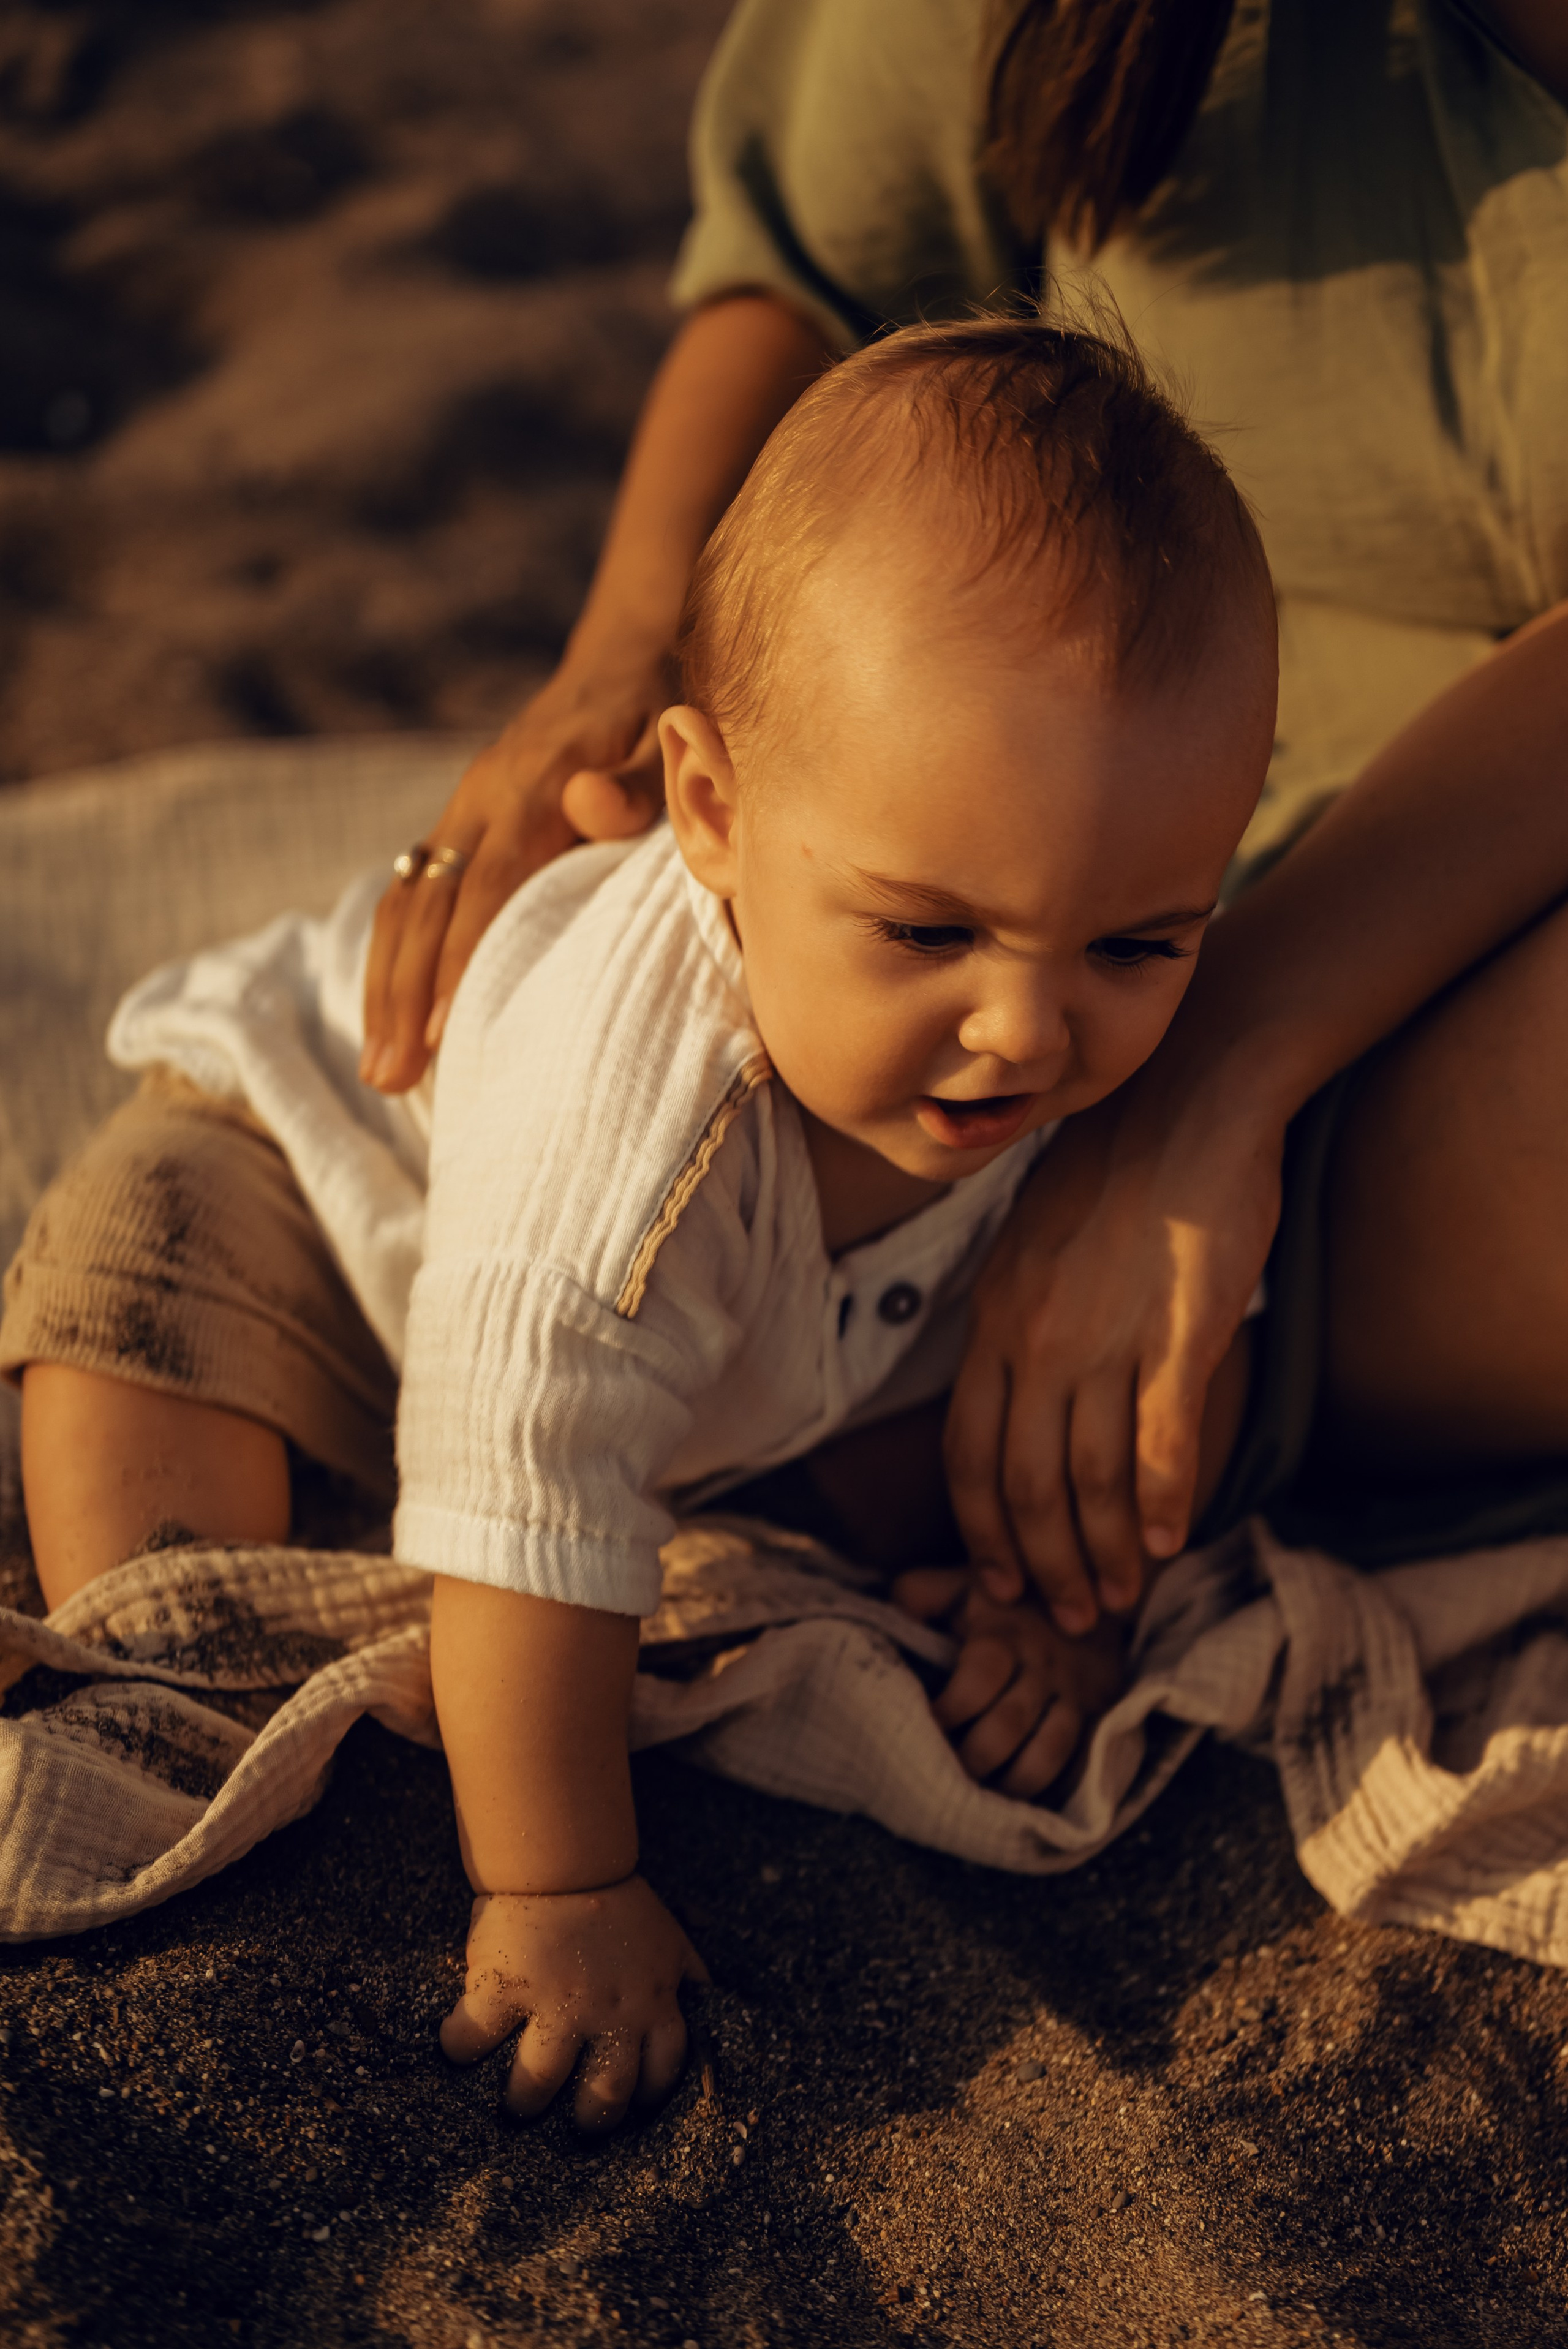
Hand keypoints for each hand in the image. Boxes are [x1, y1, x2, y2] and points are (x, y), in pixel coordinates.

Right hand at [360, 653, 668, 1092]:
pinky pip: (406, 900)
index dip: (462, 957)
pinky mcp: (455, 829)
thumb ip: (636, 779)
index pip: (486, 884)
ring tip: (378, 1073)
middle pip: (424, 908)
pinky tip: (388, 1020)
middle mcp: (480, 800)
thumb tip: (588, 806)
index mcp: (532, 786)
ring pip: (401, 907)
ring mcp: (460, 814)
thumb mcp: (666, 736)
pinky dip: (391, 962)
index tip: (443, 1029)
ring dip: (384, 991)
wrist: (623, 656)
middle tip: (390, 1079)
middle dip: (402, 998)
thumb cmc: (658, 712)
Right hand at [439, 1876, 709, 2131]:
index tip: (629, 2103)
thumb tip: (709, 2002)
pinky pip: (472, 2038)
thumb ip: (685, 1974)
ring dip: (524, 2101)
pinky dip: (459, 2047)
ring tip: (517, 2103)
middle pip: (605, 2092)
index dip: (647, 2095)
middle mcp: (609, 2012)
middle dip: (590, 2119)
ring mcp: (555, 2004)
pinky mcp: (504, 1988)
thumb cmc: (617, 1899)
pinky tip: (457, 2048)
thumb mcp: (667, 1937)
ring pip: (538, 2083)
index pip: (663, 2070)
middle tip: (570, 2121)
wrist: (564, 1855)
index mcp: (651, 2002)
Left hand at [893, 1568, 1127, 1797]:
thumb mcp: (964, 1582)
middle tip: (947, 1774)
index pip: (980, 1677)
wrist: (1092, 1586)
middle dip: (975, 1757)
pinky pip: (1077, 1758)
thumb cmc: (1010, 1593)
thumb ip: (923, 1593)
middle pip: (1010, 1724)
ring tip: (983, 1798)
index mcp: (1004, 1635)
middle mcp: (1041, 1668)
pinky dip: (1050, 1784)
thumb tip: (894, 1612)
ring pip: (1048, 1751)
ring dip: (1013, 1782)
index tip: (930, 1726)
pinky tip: (1021, 1800)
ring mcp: (1073, 1695)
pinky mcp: (1096, 1714)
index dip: (953, 1708)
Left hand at [944, 1081, 1280, 1634]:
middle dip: (1042, 1564)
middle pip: (1025, 1483)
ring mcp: (1107, 1338)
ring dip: (1103, 1552)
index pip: (966, 1452)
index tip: (996, 1578)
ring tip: (1117, 1598)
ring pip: (1091, 1479)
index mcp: (994, 1319)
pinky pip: (1161, 1443)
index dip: (979, 1527)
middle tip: (1066, 1615)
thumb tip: (1011, 1388)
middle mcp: (1036, 1338)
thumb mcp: (1028, 1244)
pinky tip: (1169, 1541)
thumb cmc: (1113, 1169)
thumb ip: (1015, 1320)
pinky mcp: (1181, 1335)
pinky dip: (1162, 1503)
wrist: (1186, 1102)